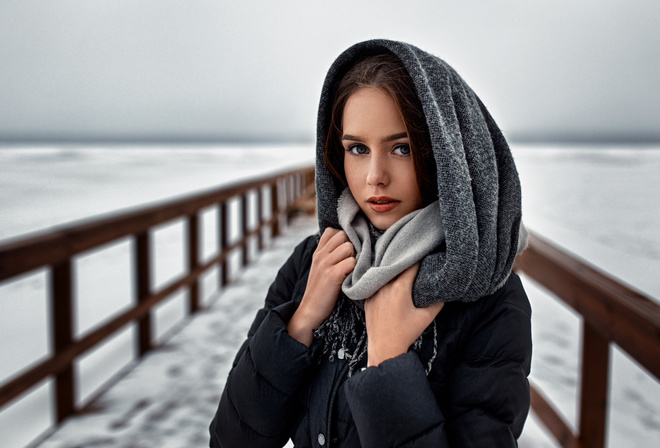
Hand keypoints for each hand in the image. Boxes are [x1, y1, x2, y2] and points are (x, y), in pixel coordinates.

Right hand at [287, 228, 355, 345]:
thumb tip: (347, 244)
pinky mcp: (332, 275)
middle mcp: (320, 255)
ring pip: (349, 247)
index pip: (332, 231)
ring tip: (350, 271)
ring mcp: (325, 264)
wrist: (310, 312)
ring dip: (354, 258)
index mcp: (317, 253)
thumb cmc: (320, 291)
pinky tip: (350, 279)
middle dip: (351, 247)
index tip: (345, 253)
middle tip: (349, 262)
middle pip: (343, 236)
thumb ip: (328, 255)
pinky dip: (355, 270)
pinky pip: (352, 262)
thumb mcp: (320, 269)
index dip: (343, 238)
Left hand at [364, 263, 443, 365]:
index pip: (410, 266)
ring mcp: (373, 292)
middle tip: (412, 257)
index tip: (423, 255)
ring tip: (400, 267)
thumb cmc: (406, 333)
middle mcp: (384, 287)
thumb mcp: (426, 318)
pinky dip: (382, 281)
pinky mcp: (367, 298)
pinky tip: (388, 281)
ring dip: (392, 270)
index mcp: (400, 289)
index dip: (418, 259)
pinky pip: (375, 284)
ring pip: (384, 274)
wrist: (384, 347)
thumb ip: (437, 302)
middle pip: (395, 267)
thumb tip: (444, 291)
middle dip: (404, 262)